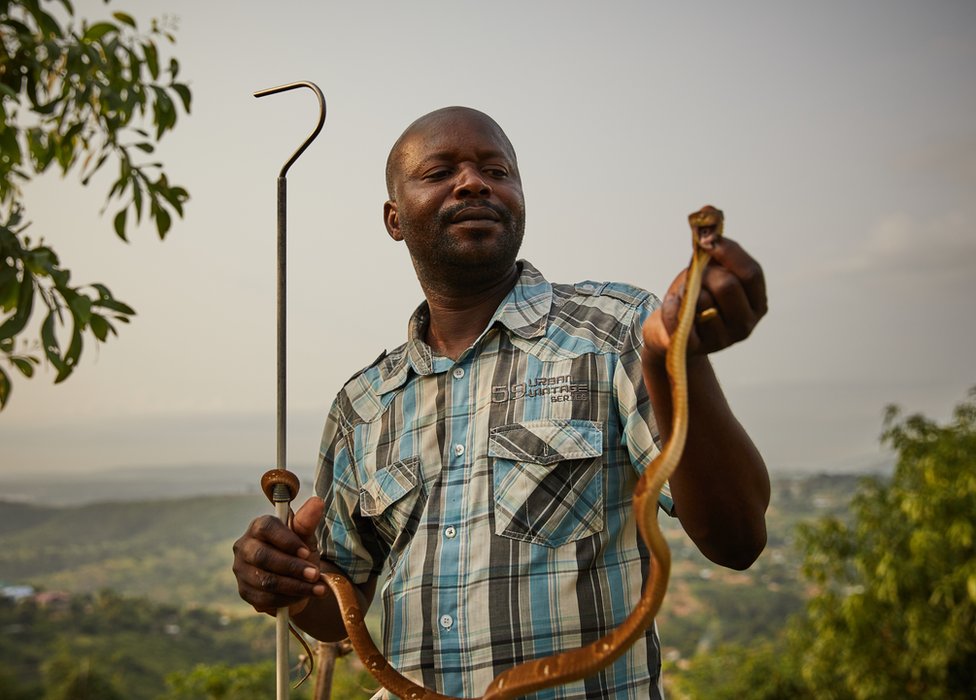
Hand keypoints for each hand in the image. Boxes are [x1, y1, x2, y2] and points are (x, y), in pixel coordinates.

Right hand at [232, 496, 326, 614]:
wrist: (297, 579)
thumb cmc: (299, 551)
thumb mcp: (306, 536)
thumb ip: (308, 521)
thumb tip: (317, 501)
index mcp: (258, 527)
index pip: (266, 528)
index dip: (287, 541)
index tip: (306, 552)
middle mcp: (244, 547)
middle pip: (262, 557)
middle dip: (292, 567)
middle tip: (315, 574)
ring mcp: (242, 570)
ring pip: (266, 580)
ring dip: (295, 586)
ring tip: (318, 588)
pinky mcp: (245, 591)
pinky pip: (265, 598)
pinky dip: (288, 599)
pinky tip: (305, 596)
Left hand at [643, 237, 765, 360]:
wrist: (672, 329)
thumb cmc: (696, 296)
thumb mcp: (709, 270)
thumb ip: (713, 246)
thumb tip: (709, 214)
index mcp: (757, 303)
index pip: (751, 273)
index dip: (729, 252)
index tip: (706, 240)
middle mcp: (745, 325)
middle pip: (727, 285)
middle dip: (705, 273)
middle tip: (695, 275)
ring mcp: (722, 340)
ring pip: (703, 300)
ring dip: (688, 290)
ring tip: (686, 296)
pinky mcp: (697, 349)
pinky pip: (681, 316)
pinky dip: (672, 305)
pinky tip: (675, 306)